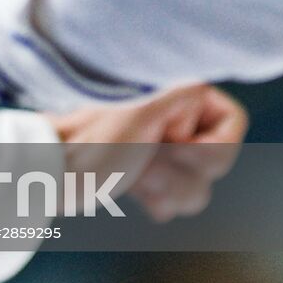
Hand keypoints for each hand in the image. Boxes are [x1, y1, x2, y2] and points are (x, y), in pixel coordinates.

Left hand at [45, 85, 247, 221]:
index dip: (211, 143)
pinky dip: (159, 200)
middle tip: (145, 161)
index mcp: (174, 93)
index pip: (232, 120)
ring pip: (199, 185)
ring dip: (168, 188)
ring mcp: (162, 148)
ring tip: (135, 176)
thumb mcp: (140, 113)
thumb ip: (182, 95)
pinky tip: (134, 190)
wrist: (51, 174)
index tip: (173, 142)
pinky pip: (178, 200)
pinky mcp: (150, 175)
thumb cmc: (89, 142)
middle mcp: (173, 117)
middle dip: (181, 171)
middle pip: (217, 161)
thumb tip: (205, 81)